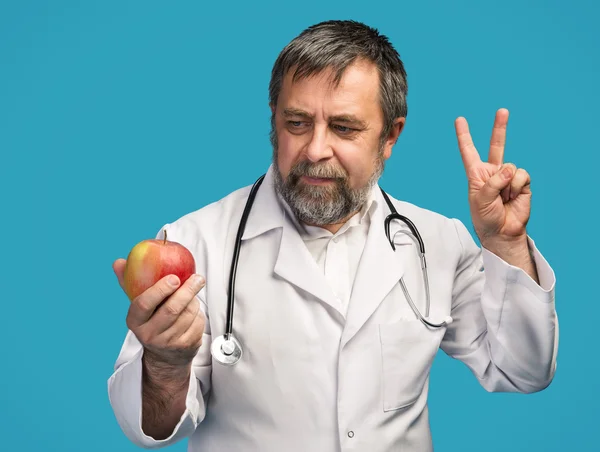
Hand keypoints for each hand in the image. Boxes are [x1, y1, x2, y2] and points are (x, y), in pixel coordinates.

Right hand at [113, 258, 206, 367]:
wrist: (165, 355)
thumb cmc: (152, 320)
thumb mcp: (140, 305)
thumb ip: (130, 282)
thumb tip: (119, 262)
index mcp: (134, 321)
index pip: (144, 304)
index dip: (160, 289)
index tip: (174, 277)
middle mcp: (149, 334)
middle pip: (171, 309)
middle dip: (187, 290)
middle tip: (197, 278)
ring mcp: (168, 342)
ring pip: (187, 314)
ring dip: (194, 300)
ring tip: (194, 292)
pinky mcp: (185, 347)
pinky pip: (197, 323)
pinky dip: (199, 313)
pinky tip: (195, 310)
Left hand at [455, 108, 531, 247]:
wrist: (503, 232)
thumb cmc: (486, 218)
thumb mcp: (481, 200)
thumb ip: (492, 183)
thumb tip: (509, 170)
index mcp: (476, 174)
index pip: (468, 151)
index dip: (464, 136)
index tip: (460, 120)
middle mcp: (492, 172)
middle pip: (496, 145)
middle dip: (500, 127)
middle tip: (502, 110)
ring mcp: (508, 176)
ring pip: (509, 167)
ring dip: (506, 185)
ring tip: (503, 198)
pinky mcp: (522, 182)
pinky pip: (521, 175)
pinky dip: (516, 187)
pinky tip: (513, 197)